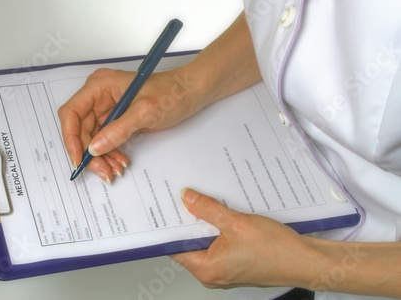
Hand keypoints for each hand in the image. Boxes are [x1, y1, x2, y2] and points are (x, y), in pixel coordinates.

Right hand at [58, 67, 203, 182]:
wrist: (189, 93)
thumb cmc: (171, 92)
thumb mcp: (144, 112)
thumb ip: (118, 130)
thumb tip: (95, 148)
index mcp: (99, 86)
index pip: (71, 113)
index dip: (70, 138)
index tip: (79, 159)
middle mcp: (98, 96)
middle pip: (80, 129)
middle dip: (89, 153)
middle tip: (102, 171)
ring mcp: (106, 108)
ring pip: (91, 138)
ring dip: (100, 157)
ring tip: (114, 169)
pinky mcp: (115, 119)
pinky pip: (104, 140)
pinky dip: (109, 153)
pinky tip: (119, 161)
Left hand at [171, 188, 315, 288]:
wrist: (306, 261)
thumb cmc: (276, 251)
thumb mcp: (236, 223)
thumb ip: (208, 210)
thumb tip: (188, 199)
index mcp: (206, 269)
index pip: (175, 246)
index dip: (171, 225)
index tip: (168, 207)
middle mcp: (212, 274)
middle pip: (190, 243)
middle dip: (190, 221)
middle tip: (186, 199)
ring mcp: (225, 270)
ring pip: (206, 242)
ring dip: (207, 224)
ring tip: (206, 203)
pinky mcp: (236, 264)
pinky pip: (220, 245)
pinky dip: (219, 230)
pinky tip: (223, 214)